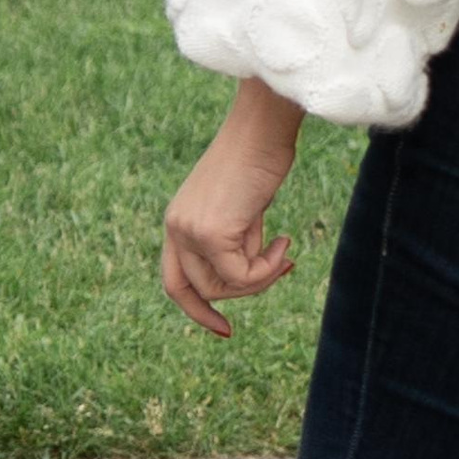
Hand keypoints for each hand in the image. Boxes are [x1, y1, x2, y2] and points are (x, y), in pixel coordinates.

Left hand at [162, 80, 304, 337]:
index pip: (175, 282)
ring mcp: (190, 231)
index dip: (198, 310)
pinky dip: (268, 269)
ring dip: (260, 278)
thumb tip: (246, 278)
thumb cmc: (259, 160)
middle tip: (281, 266)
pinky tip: (284, 242)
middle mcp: (175, 227)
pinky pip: (242, 276)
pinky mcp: (212, 233)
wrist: (263, 128)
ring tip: (283, 251)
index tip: (225, 330)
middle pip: (201, 291)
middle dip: (244, 289)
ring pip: (224, 287)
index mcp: (176, 221)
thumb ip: (232, 241)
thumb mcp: (239, 209)